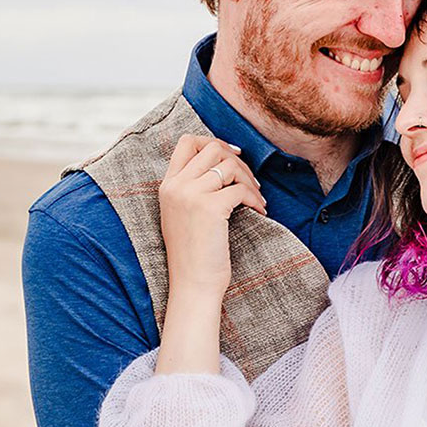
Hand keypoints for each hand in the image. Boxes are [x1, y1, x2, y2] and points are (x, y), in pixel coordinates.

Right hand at [158, 134, 265, 295]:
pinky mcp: (210, 208)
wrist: (192, 284)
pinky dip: (255, 198)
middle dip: (237, 160)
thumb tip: (226, 163)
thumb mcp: (183, 214)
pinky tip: (259, 211)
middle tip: (250, 181)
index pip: (187, 142)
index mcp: (167, 186)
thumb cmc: (194, 254)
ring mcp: (191, 195)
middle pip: (212, 148)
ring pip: (229, 166)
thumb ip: (194, 188)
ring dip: (249, 180)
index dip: (213, 142)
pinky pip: (241, 189)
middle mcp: (176, 186)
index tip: (233, 155)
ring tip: (257, 198)